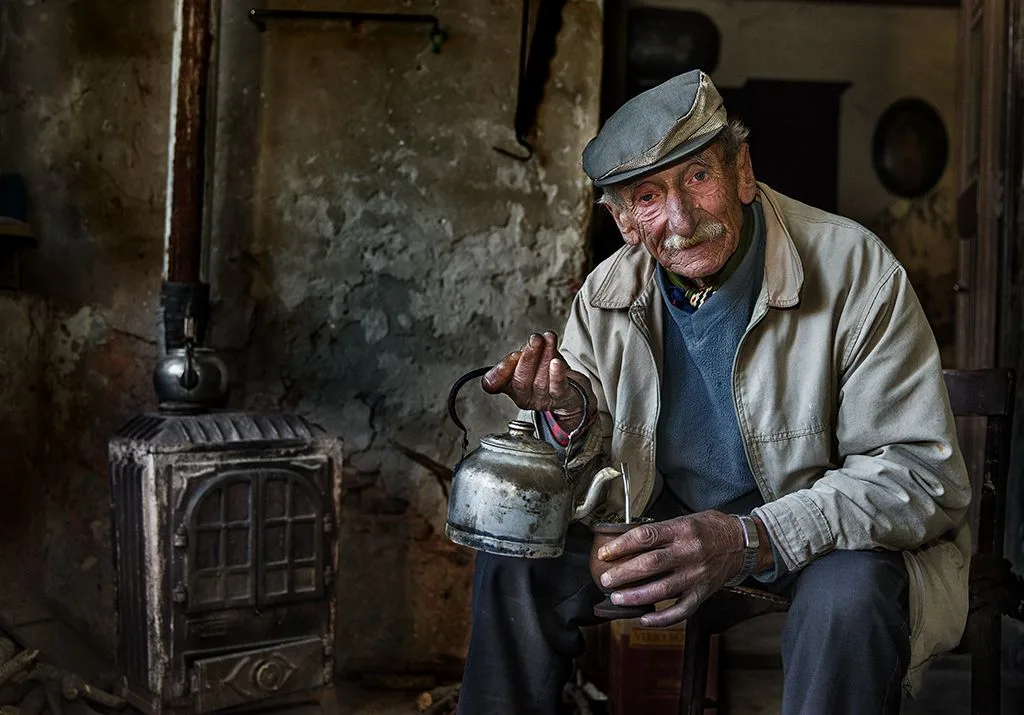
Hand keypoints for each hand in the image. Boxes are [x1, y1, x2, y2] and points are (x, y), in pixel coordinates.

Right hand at [482, 331, 595, 429]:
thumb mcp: (529, 361)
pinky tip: (557, 362)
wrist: (572, 390)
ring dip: (545, 356)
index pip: (494, 383)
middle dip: (528, 356)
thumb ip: (521, 355)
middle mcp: (524, 397)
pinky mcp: (561, 398)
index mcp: (510, 387)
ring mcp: (543, 400)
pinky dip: (556, 374)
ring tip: (550, 339)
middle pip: (520, 380)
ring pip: (540, 381)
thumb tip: (520, 352)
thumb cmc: (546, 372)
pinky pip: (557, 388)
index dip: (501, 370)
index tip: (514, 354)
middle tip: (535, 339)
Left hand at [595, 511, 745, 626]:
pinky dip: (662, 618)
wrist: (741, 543)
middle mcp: (689, 553)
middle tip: (605, 580)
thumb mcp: (683, 520)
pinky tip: (644, 619)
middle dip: (623, 573)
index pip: (645, 537)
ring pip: (662, 590)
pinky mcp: (703, 593)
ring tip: (617, 598)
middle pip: (650, 564)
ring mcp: (696, 575)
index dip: (621, 546)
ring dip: (636, 596)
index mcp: (681, 530)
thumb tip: (625, 543)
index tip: (604, 554)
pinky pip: (681, 610)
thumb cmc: (708, 529)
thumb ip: (659, 531)